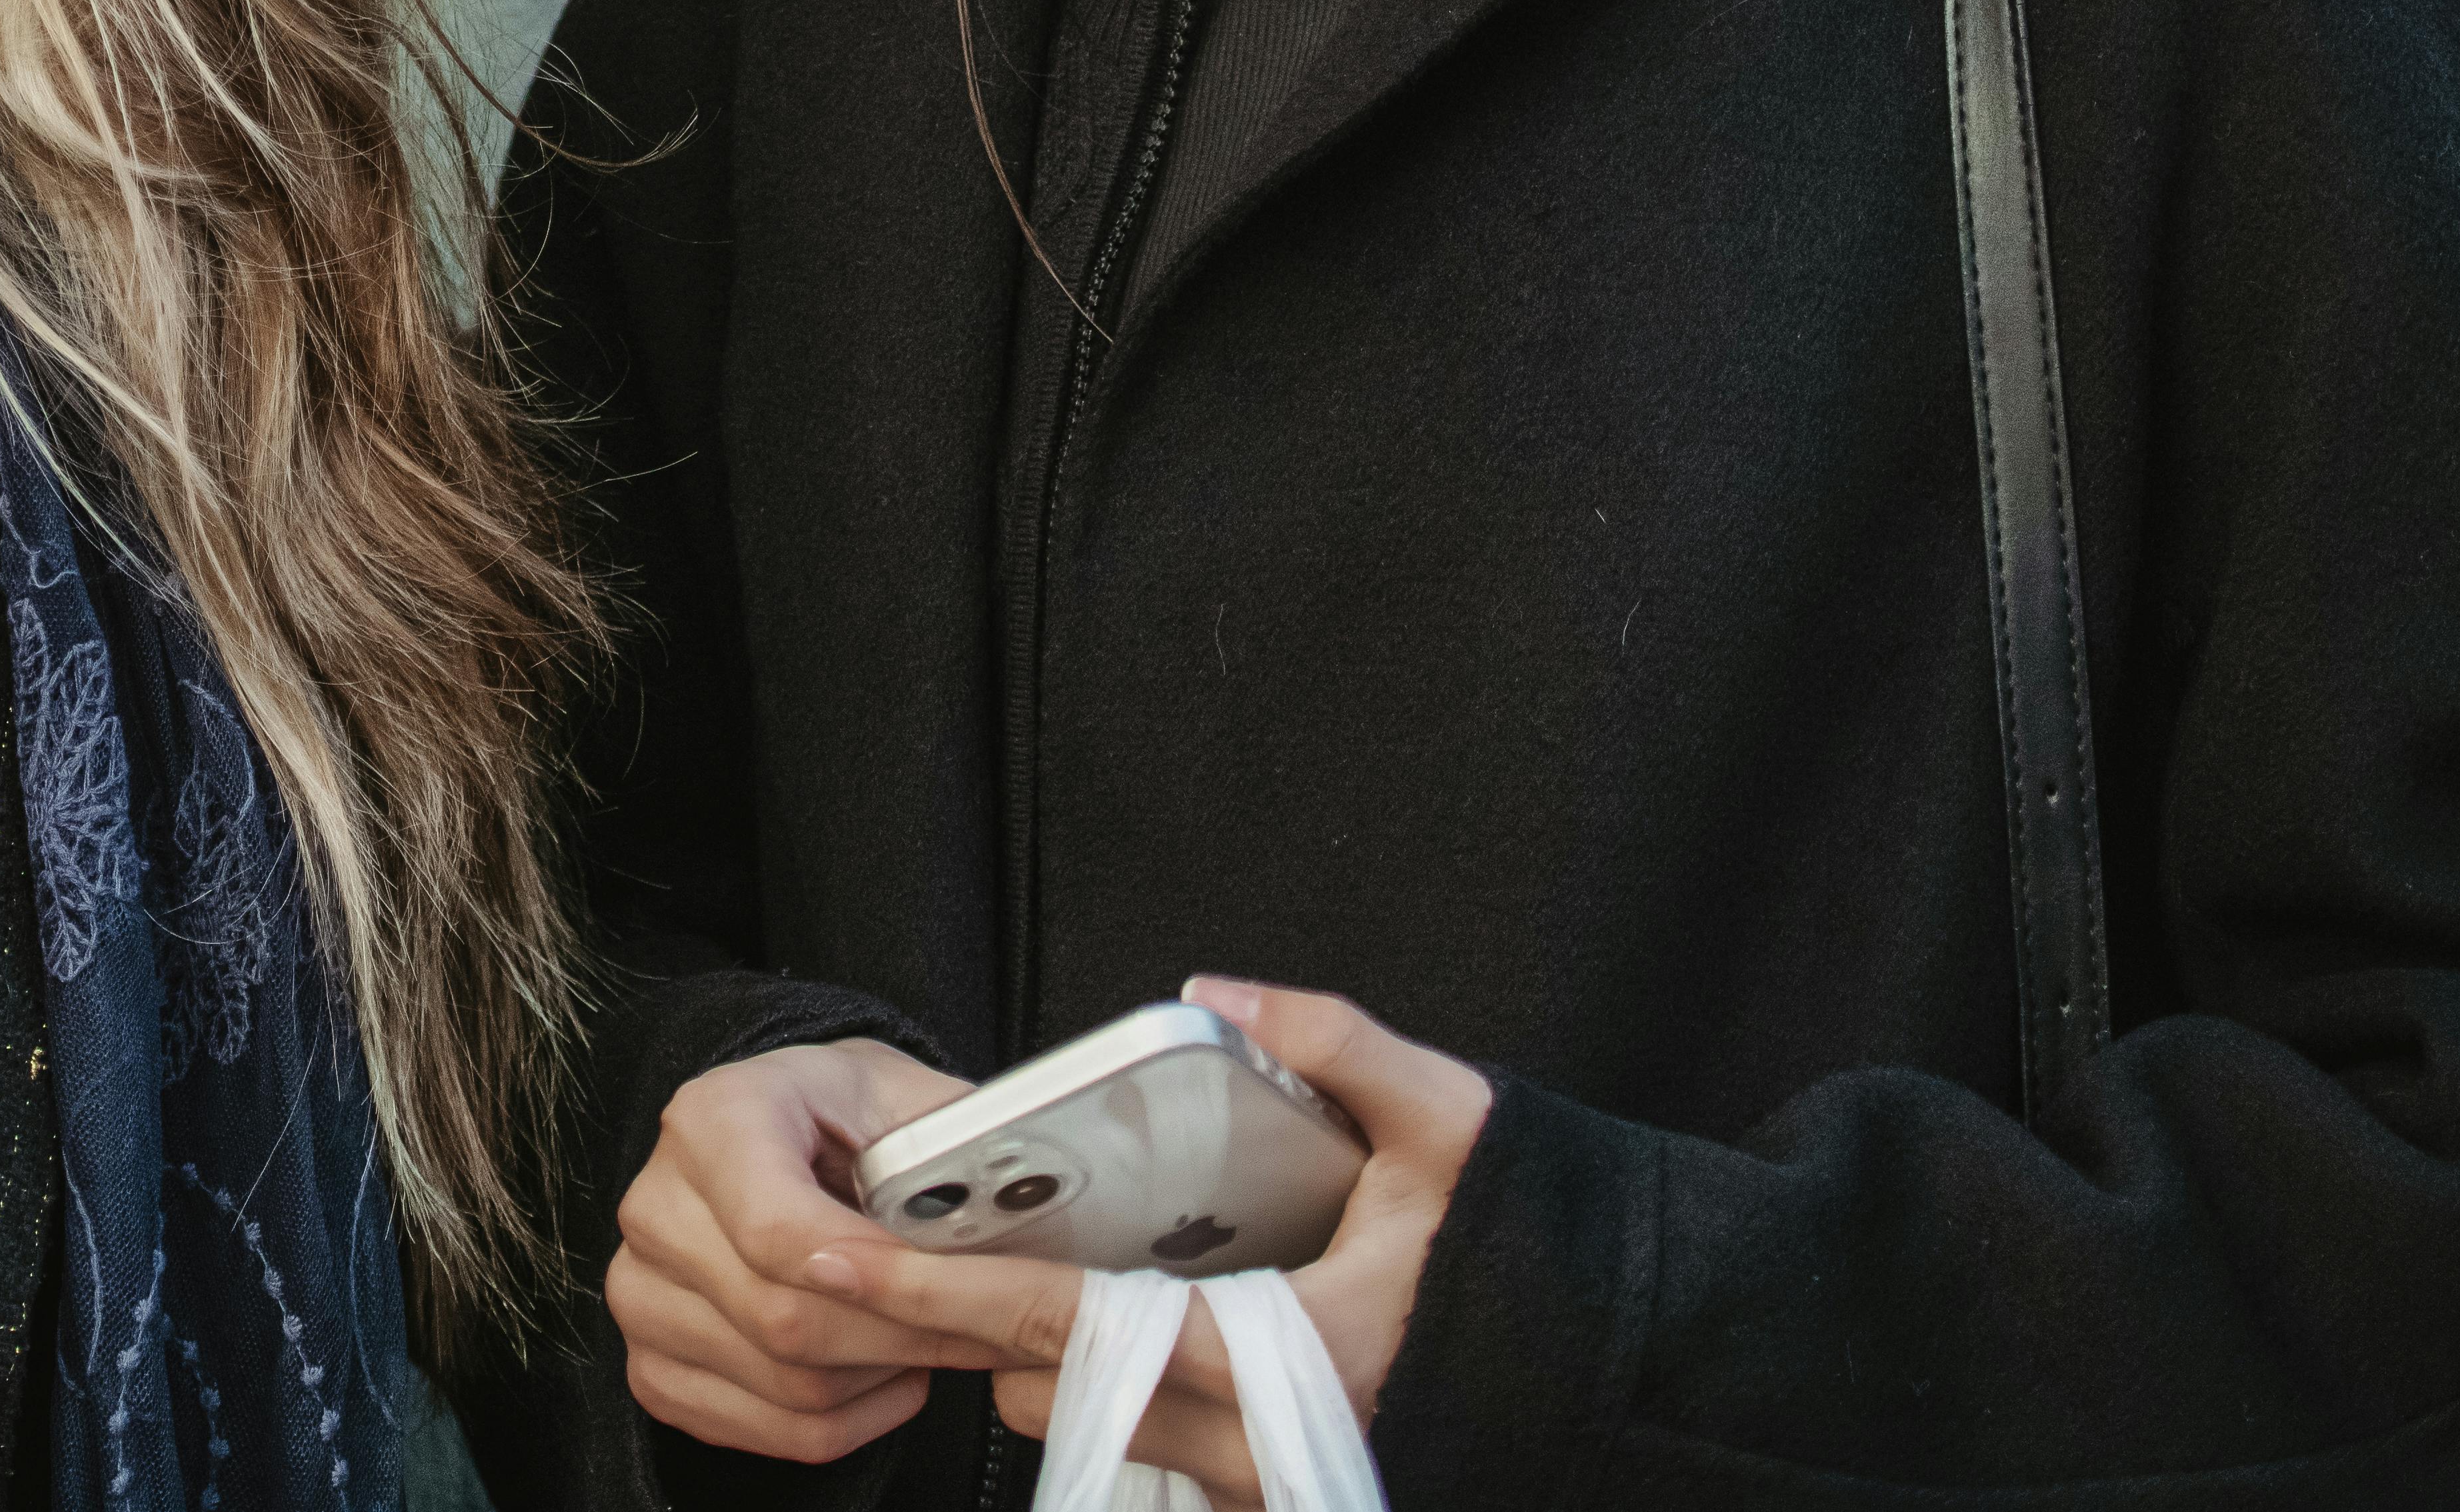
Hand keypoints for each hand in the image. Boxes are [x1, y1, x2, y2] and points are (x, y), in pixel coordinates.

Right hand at [612, 1035, 1016, 1461]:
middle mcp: (657, 1204)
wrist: (790, 1135)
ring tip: (930, 1339)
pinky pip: (763, 1431)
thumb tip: (996, 1213)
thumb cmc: (854, 1119)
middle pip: (784, 1319)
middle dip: (903, 1336)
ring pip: (783, 1383)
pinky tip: (881, 1376)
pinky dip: (845, 1422)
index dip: (872, 1277)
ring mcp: (639, 1290)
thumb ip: (950, 1149)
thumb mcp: (909, 1100)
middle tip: (981, 1329)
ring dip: (881, 1379)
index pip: (776, 1229)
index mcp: (713, 1119)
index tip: (950, 1289)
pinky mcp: (649, 1361)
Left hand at [797, 979, 1490, 1510]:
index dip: (942, 1292)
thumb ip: (1338, 1046)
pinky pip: (1142, 1443)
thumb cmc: (1541, 1248)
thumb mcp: (1456, 1125)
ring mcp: (1268, 1481)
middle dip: (961, 1326)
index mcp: (1291, 1357)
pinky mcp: (1274, 1488)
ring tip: (976, 1266)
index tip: (838, 1257)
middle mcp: (1266, 1444)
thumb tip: (1220, 997)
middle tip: (879, 1244)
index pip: (1068, 1327)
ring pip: (1086, 1427)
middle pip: (1048, 1390)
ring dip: (1028, 1359)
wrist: (1621, 1367)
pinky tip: (1078, 1313)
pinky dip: (1095, 1387)